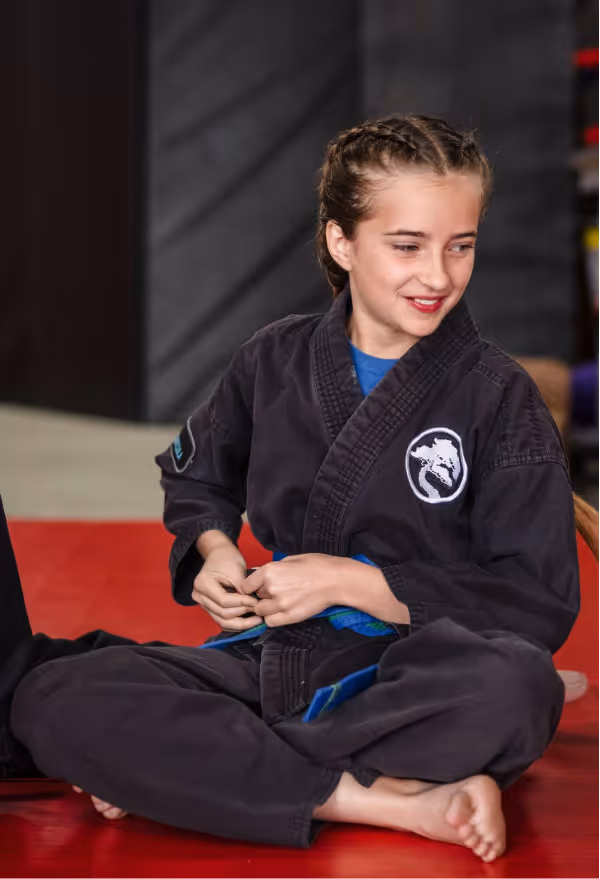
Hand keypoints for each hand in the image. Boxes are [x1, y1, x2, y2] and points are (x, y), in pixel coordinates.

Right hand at [192, 544, 262, 631]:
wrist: (219, 555)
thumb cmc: (227, 558)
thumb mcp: (236, 569)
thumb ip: (242, 587)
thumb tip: (252, 604)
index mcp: (202, 584)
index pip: (223, 600)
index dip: (242, 603)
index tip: (256, 602)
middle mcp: (199, 596)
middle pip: (222, 613)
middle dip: (243, 614)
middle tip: (260, 612)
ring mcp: (203, 604)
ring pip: (222, 621)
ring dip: (240, 623)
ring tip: (256, 620)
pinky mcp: (210, 609)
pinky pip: (222, 620)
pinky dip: (236, 623)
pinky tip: (249, 622)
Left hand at [242, 552, 410, 627]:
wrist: (337, 580)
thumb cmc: (318, 565)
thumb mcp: (292, 559)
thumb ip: (273, 568)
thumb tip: (259, 574)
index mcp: (270, 570)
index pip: (246, 585)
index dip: (251, 586)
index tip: (257, 587)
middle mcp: (272, 587)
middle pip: (256, 597)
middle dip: (263, 595)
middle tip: (277, 592)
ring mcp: (281, 604)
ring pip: (262, 611)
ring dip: (267, 608)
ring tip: (280, 602)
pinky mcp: (290, 616)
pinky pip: (271, 622)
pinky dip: (273, 618)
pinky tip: (282, 612)